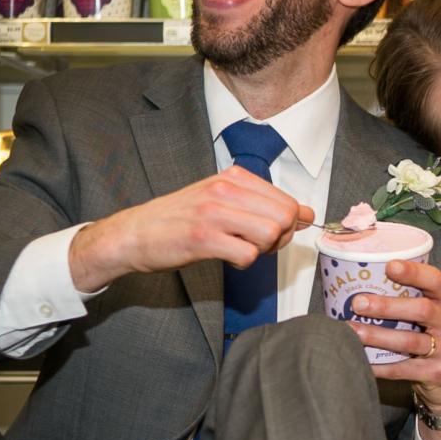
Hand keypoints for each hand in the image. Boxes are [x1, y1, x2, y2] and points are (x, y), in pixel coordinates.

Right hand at [67, 166, 311, 289]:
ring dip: (262, 250)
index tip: (269, 234)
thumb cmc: (179, 220)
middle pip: (284, 217)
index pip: (287, 201)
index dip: (287, 224)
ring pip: (271, 233)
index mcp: (232, 177)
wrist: (134, 234)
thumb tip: (306, 214)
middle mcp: (224, 189)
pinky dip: (244, 262)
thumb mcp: (221, 201)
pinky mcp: (202, 237)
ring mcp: (213, 212)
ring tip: (240, 249)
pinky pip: (248, 254)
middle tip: (257, 246)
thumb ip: (263, 205)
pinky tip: (227, 257)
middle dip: (279, 239)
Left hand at [350, 258, 440, 411]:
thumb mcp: (427, 312)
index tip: (389, 266)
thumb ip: (403, 298)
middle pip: (423, 310)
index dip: (413, 272)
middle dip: (388, 306)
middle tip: (358, 303)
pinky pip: (404, 369)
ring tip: (353, 332)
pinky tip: (361, 360)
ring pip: (411, 342)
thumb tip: (353, 285)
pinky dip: (380, 365)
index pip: (434, 280)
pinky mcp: (439, 372)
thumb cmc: (428, 334)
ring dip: (379, 336)